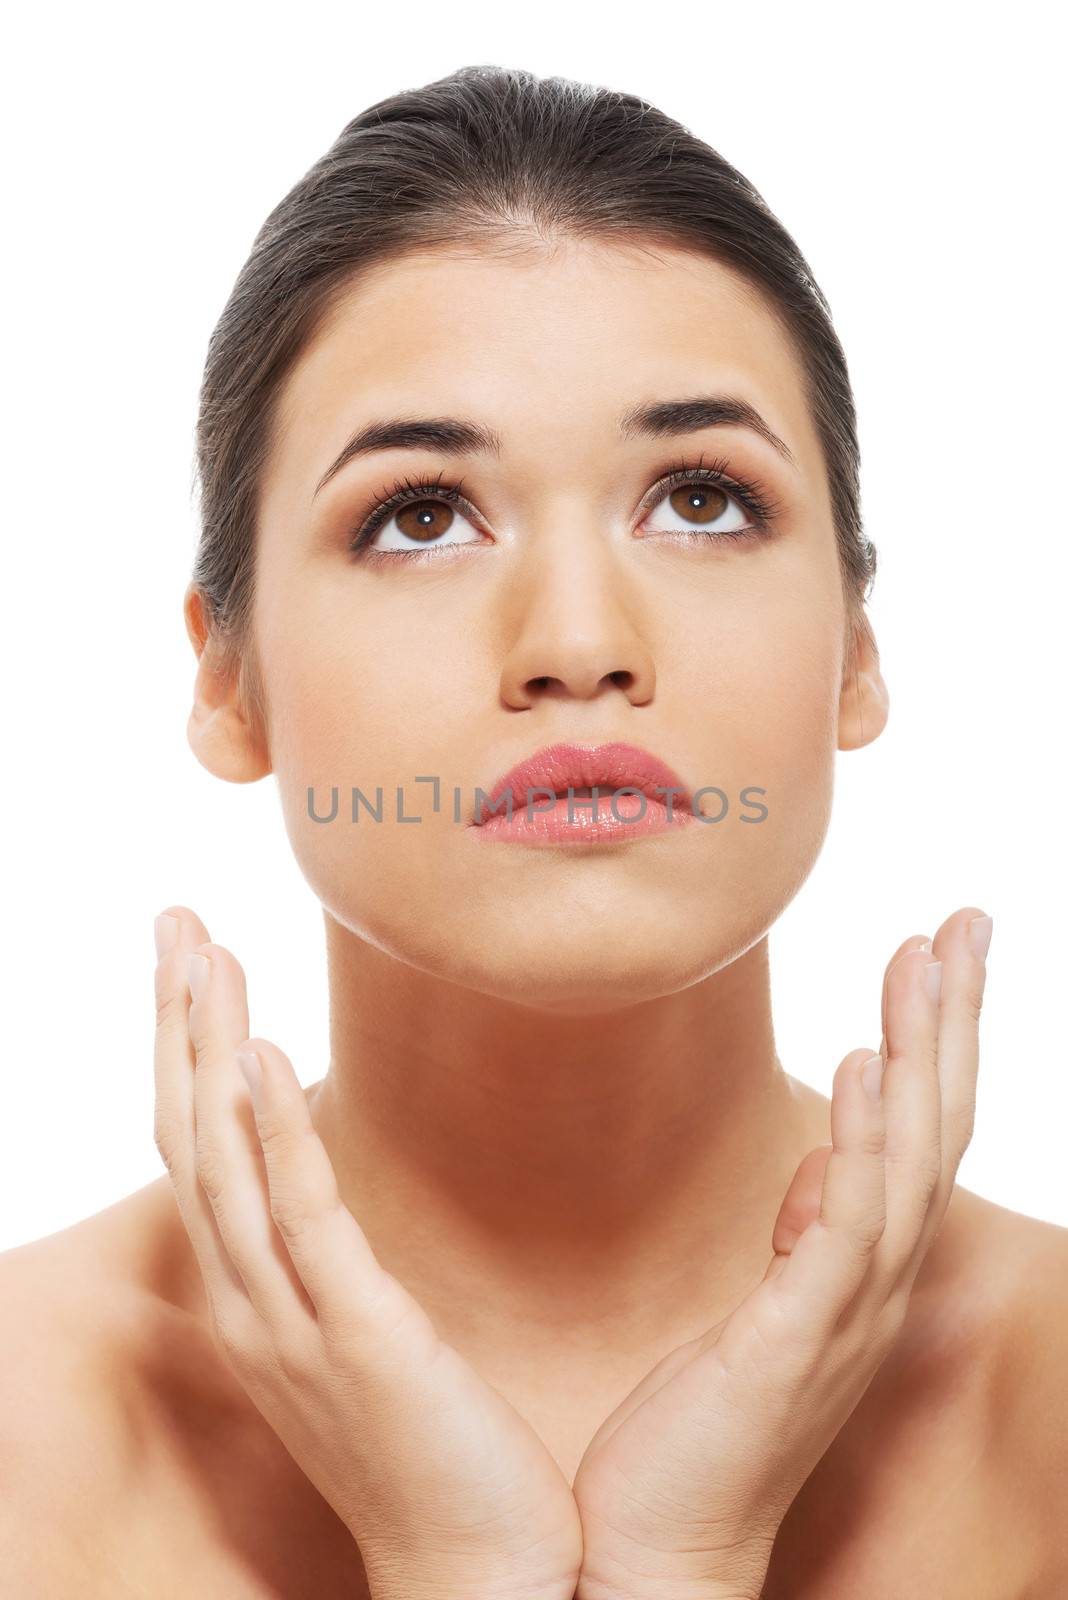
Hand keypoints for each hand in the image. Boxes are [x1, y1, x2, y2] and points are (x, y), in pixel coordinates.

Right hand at [152, 905, 581, 1599]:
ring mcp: (293, 1323)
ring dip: (208, 1049)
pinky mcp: (358, 1336)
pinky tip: (262, 1055)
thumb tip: (328, 1170)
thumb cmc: (433, 1445)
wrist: (482, 1573)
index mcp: (255, 1296)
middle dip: (177, 1022)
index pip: (199, 1149)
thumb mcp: (362, 1330)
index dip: (185, 1049)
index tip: (191, 960)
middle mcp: (251, 1303)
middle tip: (174, 920)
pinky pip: (301, 1217)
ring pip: (225, 1162)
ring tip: (204, 954)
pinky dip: (273, 1130)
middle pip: (190, 1136)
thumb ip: (330, 1252)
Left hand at [570, 905, 991, 1599]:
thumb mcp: (762, 1311)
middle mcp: (875, 1283)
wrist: (658, 1548)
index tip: (941, 949)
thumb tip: (825, 1161)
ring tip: (922, 960)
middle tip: (965, 922)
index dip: (939, 1041)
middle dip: (953, 1021)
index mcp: (863, 1268)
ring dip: (920, 1056)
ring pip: (909, 1162)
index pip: (920, 1134)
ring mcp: (844, 1313)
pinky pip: (845, 1228)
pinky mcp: (794, 1339)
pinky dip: (864, 1147)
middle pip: (936, 1129)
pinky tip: (866, 1072)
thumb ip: (805, 1235)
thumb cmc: (703, 1426)